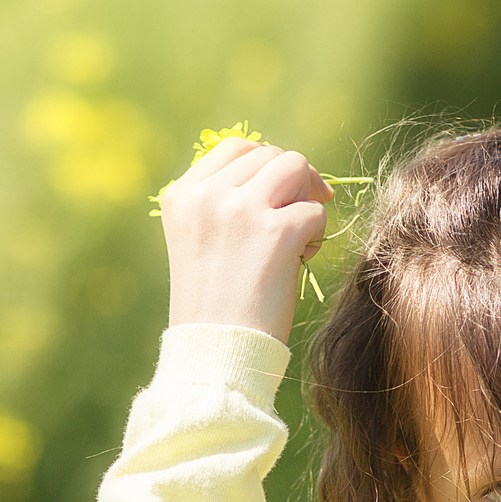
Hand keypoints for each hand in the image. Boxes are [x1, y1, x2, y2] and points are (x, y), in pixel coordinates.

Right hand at [157, 135, 333, 347]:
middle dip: (291, 182)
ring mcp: (240, 210)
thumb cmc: (212, 306)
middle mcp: (208, 195)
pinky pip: (315, 210)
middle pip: (270, 155)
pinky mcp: (276, 231)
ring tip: (299, 237)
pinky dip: (318, 233)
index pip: (235, 148)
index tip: (278, 192)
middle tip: (294, 219)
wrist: (216, 353)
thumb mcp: (200, 242)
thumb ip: (224, 203)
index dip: (265, 165)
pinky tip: (302, 260)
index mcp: (182, 195)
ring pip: (296, 167)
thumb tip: (280, 170)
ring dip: (307, 197)